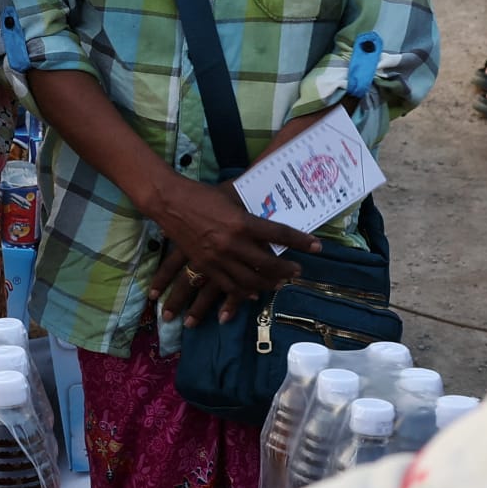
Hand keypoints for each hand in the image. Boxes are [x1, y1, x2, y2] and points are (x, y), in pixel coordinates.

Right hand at [146, 172, 320, 326]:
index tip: (316, 247)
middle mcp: (232, 243)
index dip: (300, 241)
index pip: (278, 234)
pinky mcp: (205, 266)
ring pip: (251, 280)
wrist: (169, 202)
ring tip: (279, 283)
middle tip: (297, 271)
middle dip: (287, 270)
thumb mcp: (230, 197)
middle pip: (268, 264)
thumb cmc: (202, 195)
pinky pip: (229, 286)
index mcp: (241, 222)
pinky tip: (254, 292)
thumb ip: (249, 210)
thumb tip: (271, 209)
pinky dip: (244, 292)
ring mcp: (218, 257)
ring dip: (269, 284)